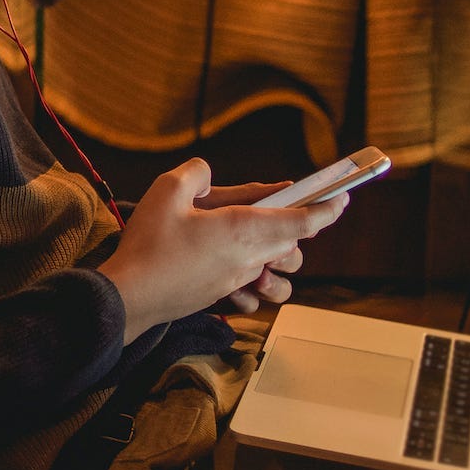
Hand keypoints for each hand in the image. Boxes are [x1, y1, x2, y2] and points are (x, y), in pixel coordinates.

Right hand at [96, 160, 345, 343]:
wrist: (128, 297)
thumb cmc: (148, 245)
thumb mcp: (167, 191)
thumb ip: (196, 173)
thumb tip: (208, 175)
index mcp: (244, 230)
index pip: (303, 221)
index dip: (327, 208)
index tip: (342, 197)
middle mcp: (249, 258)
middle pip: (294, 245)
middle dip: (293, 225)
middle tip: (272, 205)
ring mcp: (237, 282)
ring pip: (281, 275)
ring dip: (278, 259)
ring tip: (254, 243)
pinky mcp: (222, 296)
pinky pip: (254, 292)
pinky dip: (254, 283)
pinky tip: (232, 271)